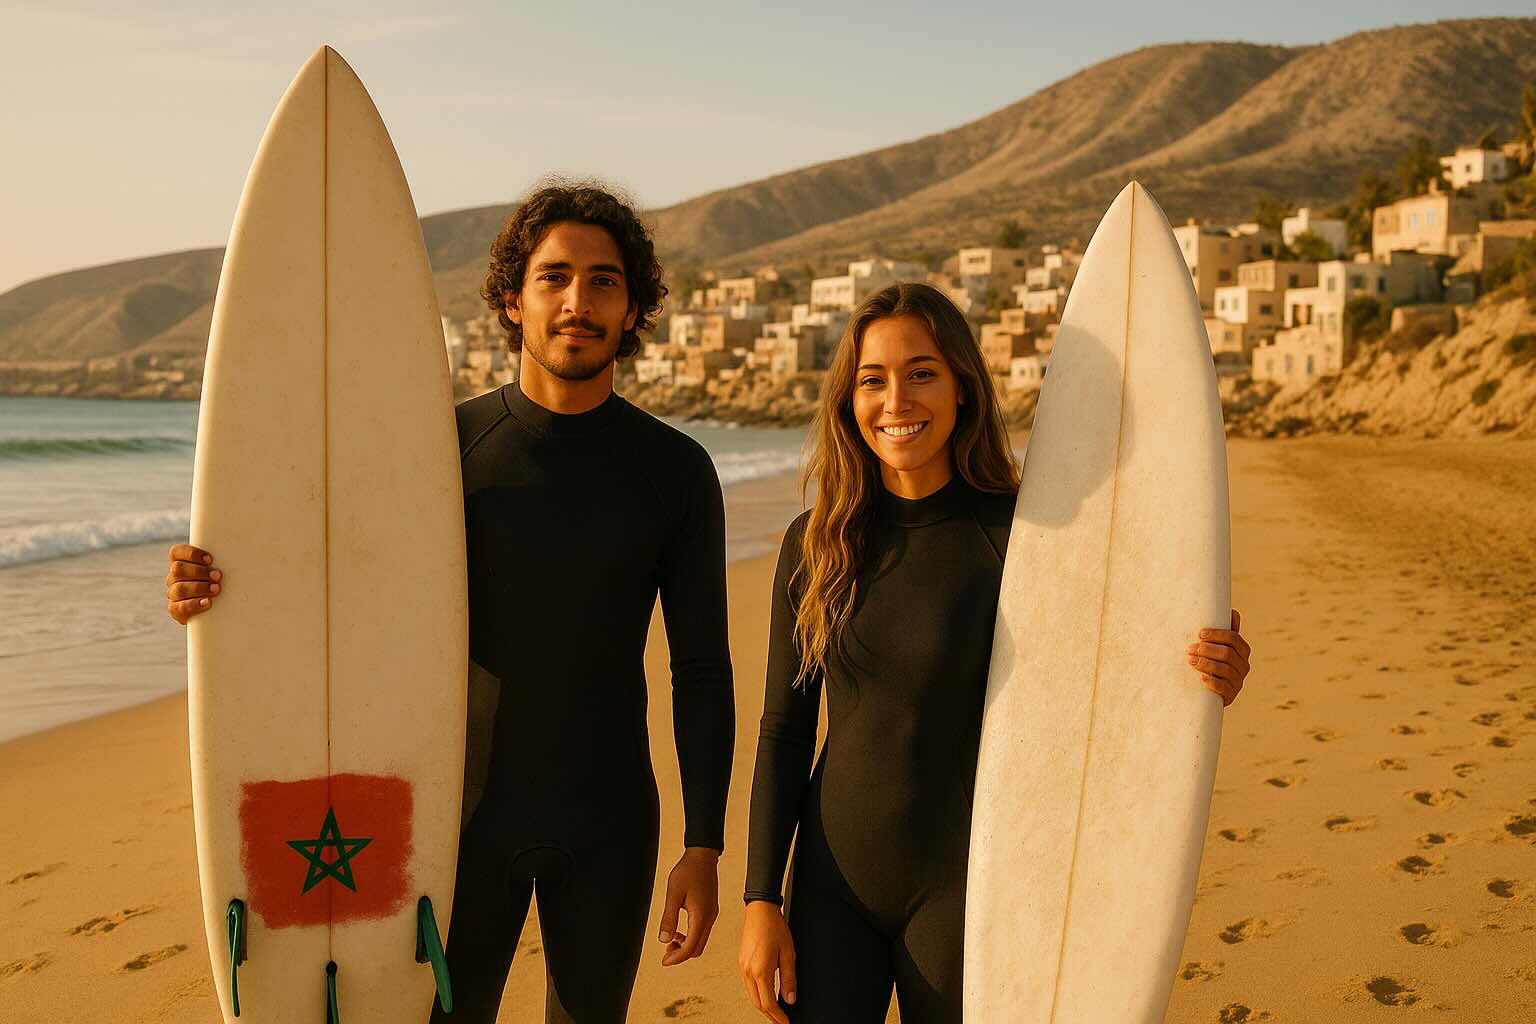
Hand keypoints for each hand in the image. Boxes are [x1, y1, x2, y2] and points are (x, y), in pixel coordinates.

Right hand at [166, 544, 221, 623]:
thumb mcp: (217, 568)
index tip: (210, 559)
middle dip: (199, 572)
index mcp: (180, 562)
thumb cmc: (219, 581)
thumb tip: (237, 551)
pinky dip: (195, 604)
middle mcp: (174, 577)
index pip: (176, 552)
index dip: (192, 554)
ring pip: (180, 588)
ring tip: (216, 589)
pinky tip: (207, 602)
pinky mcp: (176, 610)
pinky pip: (180, 607)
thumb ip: (219, 560)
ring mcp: (173, 594)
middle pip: (178, 569)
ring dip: (199, 588)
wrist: (217, 609)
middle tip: (217, 576)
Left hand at [658, 847, 718, 965]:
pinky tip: (679, 931)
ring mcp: (712, 914)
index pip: (690, 947)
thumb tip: (664, 939)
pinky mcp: (711, 910)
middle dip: (681, 954)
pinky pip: (702, 932)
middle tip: (666, 952)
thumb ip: (668, 918)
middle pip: (698, 948)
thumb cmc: (688, 871)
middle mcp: (709, 918)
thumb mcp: (673, 894)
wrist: (703, 856)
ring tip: (671, 941)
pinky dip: (691, 937)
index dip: (677, 958)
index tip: (664, 961)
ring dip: (686, 946)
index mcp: (701, 916)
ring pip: (701, 941)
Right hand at [739, 900, 795, 1023]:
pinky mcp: (742, 963)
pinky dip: (758, 995)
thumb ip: (789, 979)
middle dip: (770, 1015)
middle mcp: (748, 971)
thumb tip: (790, 998)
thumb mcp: (788, 954)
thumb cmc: (774, 927)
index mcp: (760, 970)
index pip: (768, 1004)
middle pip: (758, 1003)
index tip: (786, 1022)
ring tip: (776, 1011)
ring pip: (752, 996)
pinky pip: (748, 986)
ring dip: (763, 1006)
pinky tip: (765, 994)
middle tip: (782, 1021)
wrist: (760, 910)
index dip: (778, 1017)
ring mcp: (743, 967)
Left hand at [1187, 608, 1249, 706]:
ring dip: (1206, 664)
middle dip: (1207, 650)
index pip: (1233, 638)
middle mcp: (1244, 665)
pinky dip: (1212, 682)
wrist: (1209, 689)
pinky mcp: (1231, 696)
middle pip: (1227, 654)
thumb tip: (1233, 611)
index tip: (1200, 634)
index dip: (1216, 635)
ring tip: (1190, 660)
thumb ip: (1227, 631)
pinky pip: (1223, 689)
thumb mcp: (1220, 645)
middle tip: (1189, 648)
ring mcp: (1238, 682)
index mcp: (1243, 650)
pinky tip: (1200, 677)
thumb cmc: (1213, 660)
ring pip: (1225, 670)